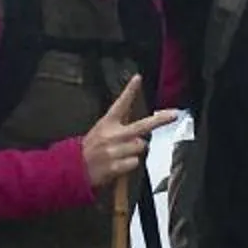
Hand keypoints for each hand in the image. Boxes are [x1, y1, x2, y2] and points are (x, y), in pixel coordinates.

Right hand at [82, 75, 178, 191]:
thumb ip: (118, 126)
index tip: (138, 78)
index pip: (120, 104)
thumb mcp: (100, 130)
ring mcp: (114, 150)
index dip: (129, 91)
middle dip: (159, 120)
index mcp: (107, 123)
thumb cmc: (91, 149)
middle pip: (141, 126)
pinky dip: (130, 164)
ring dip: (136, 150)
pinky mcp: (116, 166)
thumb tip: (140, 129)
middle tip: (174, 115)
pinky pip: (135, 162)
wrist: (74, 168)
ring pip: (141, 146)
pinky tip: (119, 164)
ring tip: (122, 153)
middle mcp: (112, 135)